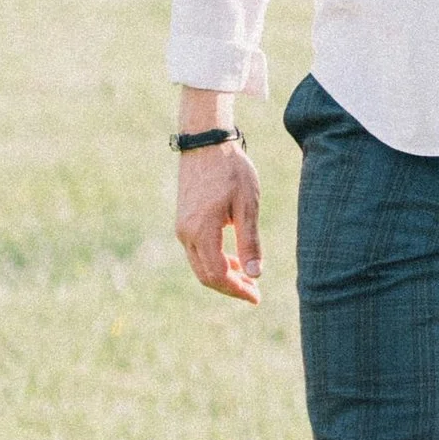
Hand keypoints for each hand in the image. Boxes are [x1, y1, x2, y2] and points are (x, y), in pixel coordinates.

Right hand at [176, 131, 262, 303]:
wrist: (206, 143)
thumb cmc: (231, 170)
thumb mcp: (247, 204)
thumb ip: (250, 241)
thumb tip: (255, 275)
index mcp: (202, 231)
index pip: (218, 275)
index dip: (237, 289)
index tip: (256, 296)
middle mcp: (186, 234)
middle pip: (206, 276)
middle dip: (230, 287)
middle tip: (254, 292)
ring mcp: (182, 228)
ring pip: (200, 266)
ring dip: (223, 276)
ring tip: (248, 278)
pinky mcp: (184, 221)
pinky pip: (197, 252)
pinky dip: (215, 261)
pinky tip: (233, 258)